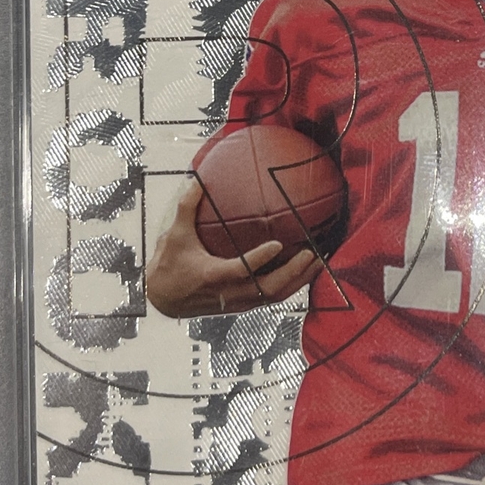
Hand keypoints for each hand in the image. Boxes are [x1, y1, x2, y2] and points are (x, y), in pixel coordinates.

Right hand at [146, 179, 322, 318]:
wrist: (164, 299)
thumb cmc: (170, 265)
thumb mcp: (174, 236)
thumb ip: (187, 208)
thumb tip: (197, 179)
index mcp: (213, 276)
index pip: (241, 271)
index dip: (260, 259)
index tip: (278, 244)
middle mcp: (230, 293)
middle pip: (269, 288)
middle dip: (293, 272)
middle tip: (312, 253)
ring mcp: (239, 302)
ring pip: (275, 296)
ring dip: (299, 281)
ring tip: (319, 262)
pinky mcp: (244, 305)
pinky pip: (272, 298)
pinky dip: (292, 285)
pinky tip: (306, 271)